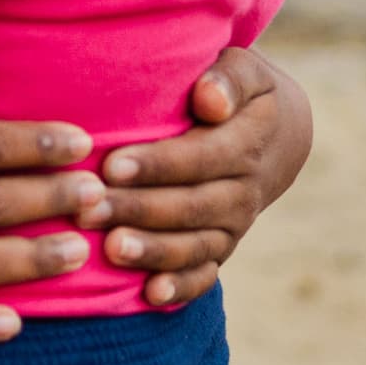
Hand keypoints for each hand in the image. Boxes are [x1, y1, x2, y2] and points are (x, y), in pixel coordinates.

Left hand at [80, 47, 306, 308]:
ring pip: (195, 245)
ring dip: (154, 250)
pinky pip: (206, 273)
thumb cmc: (239, 91)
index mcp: (248, 142)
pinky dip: (181, 287)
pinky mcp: (222, 247)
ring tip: (112, 249)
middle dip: (139, 209)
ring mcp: (234, 225)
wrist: (276, 134)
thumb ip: (229, 78)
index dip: (158, 164)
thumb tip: (210, 100)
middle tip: (88, 209)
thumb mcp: (245, 69)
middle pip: (191, 205)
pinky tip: (151, 295)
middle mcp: (243, 190)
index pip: (201, 157)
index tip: (112, 165)